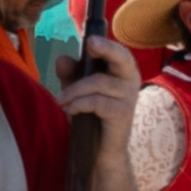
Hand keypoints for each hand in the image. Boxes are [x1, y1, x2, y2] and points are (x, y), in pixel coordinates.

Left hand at [54, 30, 141, 148]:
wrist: (99, 150)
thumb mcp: (77, 89)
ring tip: (60, 101)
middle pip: (121, 57)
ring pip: (98, 82)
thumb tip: (62, 59)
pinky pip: (97, 102)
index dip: (105, 43)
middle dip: (106, 48)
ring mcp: (130, 96)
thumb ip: (70, 73)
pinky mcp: (124, 113)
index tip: (90, 40)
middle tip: (90, 44)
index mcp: (122, 68)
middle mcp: (130, 78)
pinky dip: (79, 104)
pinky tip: (69, 110)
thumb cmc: (90, 114)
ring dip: (74, 91)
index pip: (117, 51)